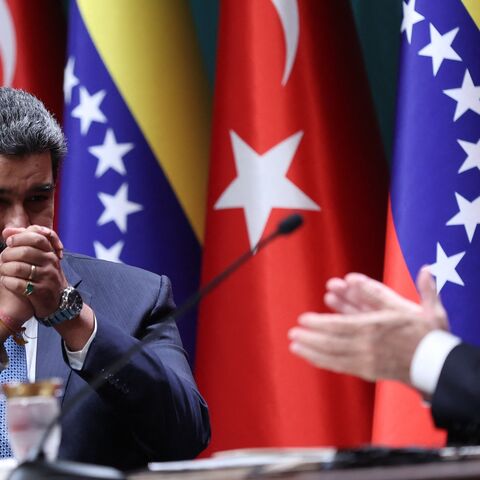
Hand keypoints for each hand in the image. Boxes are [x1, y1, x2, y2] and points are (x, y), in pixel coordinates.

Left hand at [0, 226, 66, 319]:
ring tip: (3, 272)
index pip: (36, 238)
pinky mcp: (41, 292)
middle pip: (25, 252)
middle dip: (8, 254)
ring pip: (19, 268)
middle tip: (2, 259)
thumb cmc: (44, 276)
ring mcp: (47, 278)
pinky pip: (18, 285)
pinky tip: (6, 282)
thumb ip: (25, 242)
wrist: (58, 301)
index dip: (19, 237)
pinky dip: (8, 282)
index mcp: (50, 253)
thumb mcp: (41, 257)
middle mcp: (51, 263)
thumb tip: (6, 231)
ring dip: (5, 270)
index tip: (9, 242)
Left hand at [288, 269, 448, 383]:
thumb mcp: (428, 310)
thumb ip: (425, 289)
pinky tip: (310, 357)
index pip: (342, 325)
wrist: (438, 368)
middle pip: (333, 341)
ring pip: (333, 355)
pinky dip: (323, 361)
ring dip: (312, 350)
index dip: (320, 323)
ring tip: (294, 345)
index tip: (303, 319)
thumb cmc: (430, 336)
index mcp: (378, 327)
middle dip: (310, 337)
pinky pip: (340, 366)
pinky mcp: (368, 371)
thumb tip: (425, 268)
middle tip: (292, 332)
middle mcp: (369, 344)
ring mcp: (367, 359)